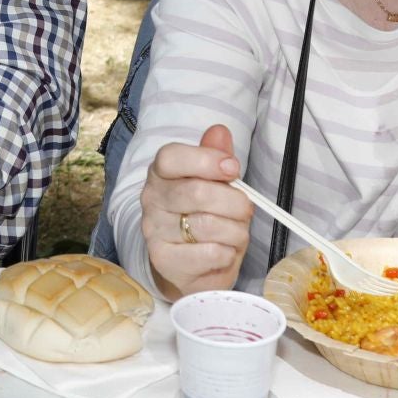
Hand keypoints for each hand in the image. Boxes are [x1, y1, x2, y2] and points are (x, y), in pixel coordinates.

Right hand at [140, 125, 253, 300]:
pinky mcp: (164, 261)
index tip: (233, 168)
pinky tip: (223, 252)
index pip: (171, 158)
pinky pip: (210, 253)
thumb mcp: (215, 184)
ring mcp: (155, 232)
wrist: (192, 265)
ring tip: (234, 233)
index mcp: (161, 173)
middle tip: (245, 209)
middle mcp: (151, 200)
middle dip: (234, 202)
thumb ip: (216, 156)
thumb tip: (219, 132)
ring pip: (208, 225)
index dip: (206, 160)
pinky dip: (228, 253)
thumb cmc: (205, 217)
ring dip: (235, 231)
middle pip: (197, 192)